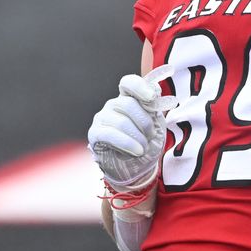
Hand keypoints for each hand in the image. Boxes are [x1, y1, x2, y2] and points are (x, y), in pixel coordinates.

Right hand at [88, 65, 176, 190]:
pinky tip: (136, 151)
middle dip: (145, 123)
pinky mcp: (95, 134)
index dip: (139, 87)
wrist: (137, 166)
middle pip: (128, 104)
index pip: (129, 83)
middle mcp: (113, 105)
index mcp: (128, 98)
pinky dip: (127, 143)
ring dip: (138, 137)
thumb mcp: (156, 123)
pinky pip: (110, 135)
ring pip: (122, 122)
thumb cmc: (145, 141)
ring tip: (144, 148)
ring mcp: (102, 118)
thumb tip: (155, 88)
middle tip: (151, 136)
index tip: (152, 97)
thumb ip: (154, 105)